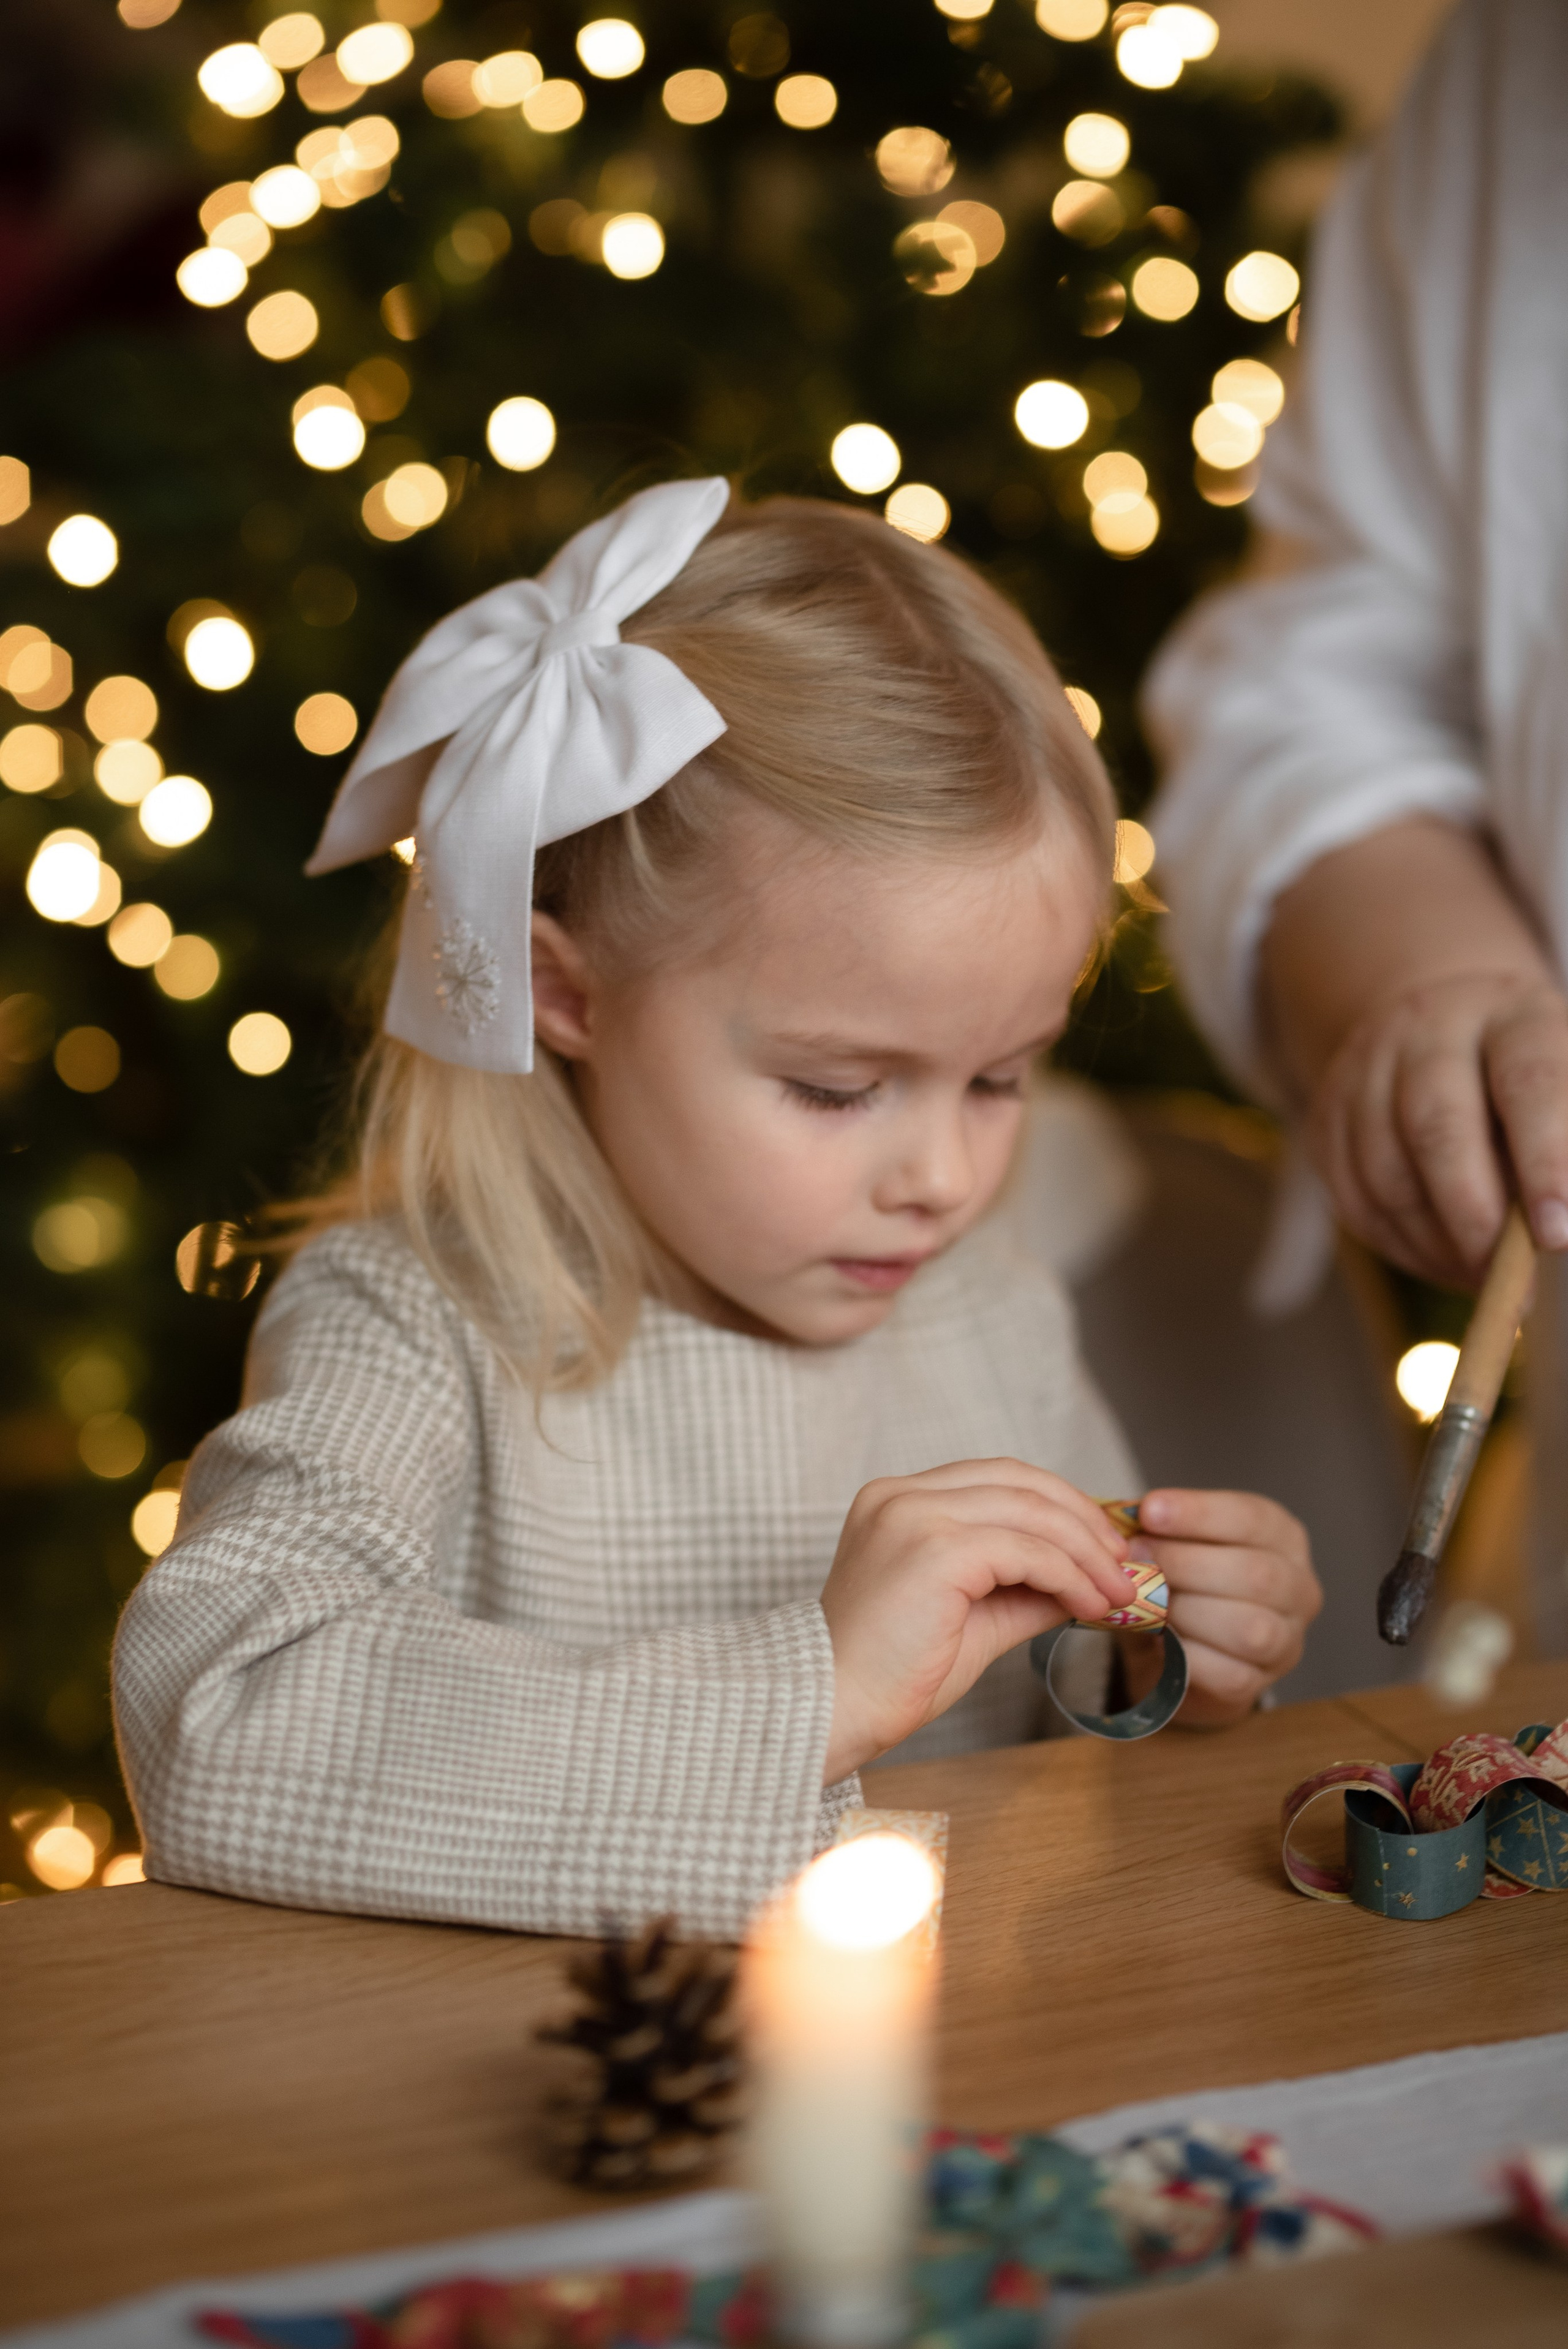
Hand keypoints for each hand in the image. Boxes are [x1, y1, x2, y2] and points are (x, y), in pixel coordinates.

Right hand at [819, 1460, 1135, 1781]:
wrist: (833, 1708)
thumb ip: (1024, 1589)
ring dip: (1086, 1552)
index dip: (1060, 1504)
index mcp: (899, 1500)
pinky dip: (1069, 1575)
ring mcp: (915, 1515)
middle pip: (1019, 1481)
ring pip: (1030, 1510)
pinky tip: (1089, 1605)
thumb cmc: (892, 1674)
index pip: (998, 1478)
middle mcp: (902, 1495)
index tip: (1102, 1545)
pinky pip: (1026, 1550)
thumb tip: (1088, 1582)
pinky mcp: (935, 1547)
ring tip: (1119, 1591)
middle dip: (1083, 1520)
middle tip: (1124, 1563)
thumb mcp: (973, 1618)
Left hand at [1133, 1489, 1320, 1725]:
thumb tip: (1126, 1519)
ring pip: (1248, 1628)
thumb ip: (1163, 1529)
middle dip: (1184, 1563)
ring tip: (1146, 1601)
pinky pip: (1228, 1674)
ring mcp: (1286, 1640)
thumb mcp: (1181, 1541)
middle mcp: (1299, 1588)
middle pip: (1254, 1574)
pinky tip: (1159, 1639)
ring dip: (1186, 1611)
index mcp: (1283, 1537)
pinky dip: (1186, 1656)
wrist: (1185, 1650)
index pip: (1251, 1519)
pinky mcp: (1260, 1683)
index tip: (1149, 1511)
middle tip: (1136, 1557)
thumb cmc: (1187, 1579)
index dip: (1198, 1514)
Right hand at [1308, 969, 1567, 1288]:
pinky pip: (1352, 1201)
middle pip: (1437, 1127)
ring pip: (1387, 1174)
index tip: (1557, 1236)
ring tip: (1479, 1277)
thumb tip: (1556, 1229)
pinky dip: (1400, 1247)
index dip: (1545, 1162)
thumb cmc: (1528, 1073)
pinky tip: (1441, 1262)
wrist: (1442, 1018)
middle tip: (1506, 1278)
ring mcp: (1366, 1070)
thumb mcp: (1566, 1082)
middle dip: (1474, 1217)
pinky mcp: (1326, 1114)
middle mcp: (1429, 1030)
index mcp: (1510, 1015)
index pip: (1528, 1083)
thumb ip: (1562, 1148)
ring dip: (1436, 1244)